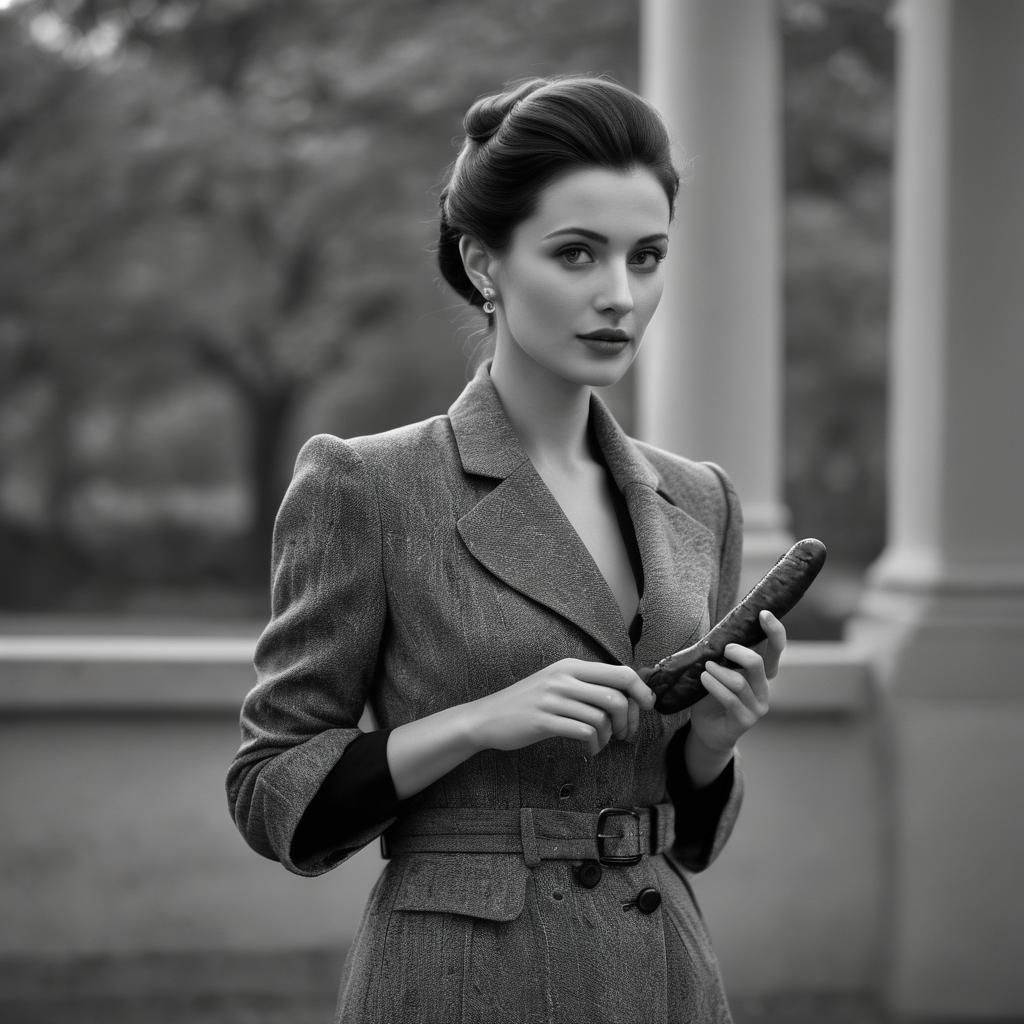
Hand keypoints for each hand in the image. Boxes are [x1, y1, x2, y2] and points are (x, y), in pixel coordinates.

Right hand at [466, 658, 655, 756]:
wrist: (487, 717)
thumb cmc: (528, 703)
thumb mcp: (557, 684)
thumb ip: (587, 685)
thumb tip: (628, 694)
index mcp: (571, 666)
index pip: (621, 672)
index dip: (641, 691)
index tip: (647, 707)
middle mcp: (564, 678)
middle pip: (617, 696)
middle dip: (630, 720)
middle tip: (625, 734)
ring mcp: (553, 698)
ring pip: (602, 717)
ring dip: (610, 736)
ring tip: (602, 743)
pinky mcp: (544, 720)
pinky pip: (584, 732)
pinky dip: (594, 745)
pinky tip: (589, 749)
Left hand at [688, 610, 785, 753]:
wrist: (707, 728)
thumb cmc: (712, 693)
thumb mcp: (720, 669)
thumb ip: (726, 654)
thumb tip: (722, 628)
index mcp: (761, 671)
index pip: (775, 649)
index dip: (774, 631)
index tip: (763, 614)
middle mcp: (764, 687)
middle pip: (758, 663)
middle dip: (738, 652)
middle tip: (724, 649)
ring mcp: (757, 706)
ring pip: (740, 682)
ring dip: (719, 672)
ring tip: (706, 668)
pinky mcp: (745, 720)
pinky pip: (730, 699)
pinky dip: (714, 686)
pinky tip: (704, 679)